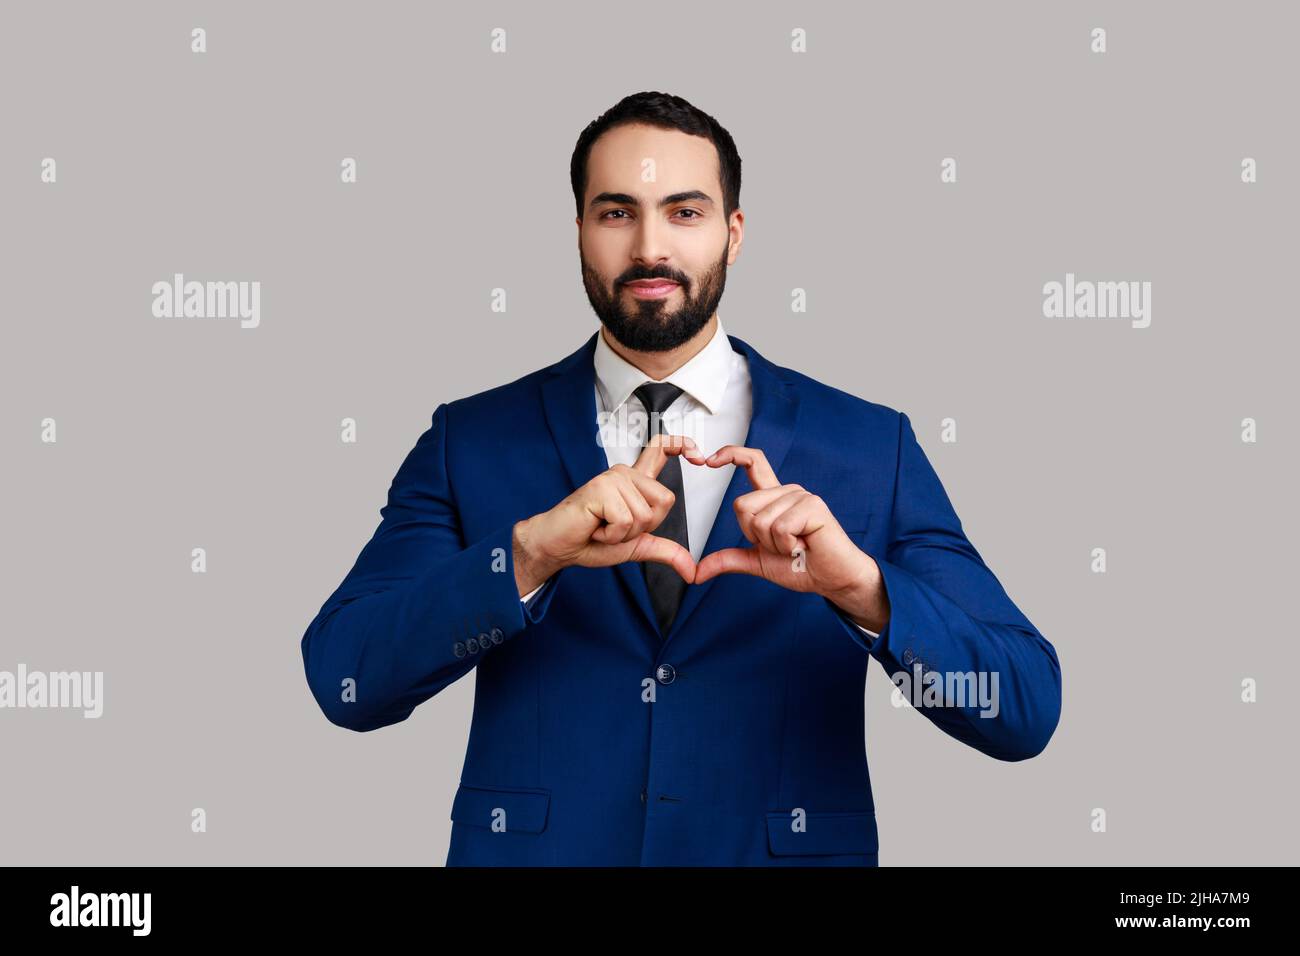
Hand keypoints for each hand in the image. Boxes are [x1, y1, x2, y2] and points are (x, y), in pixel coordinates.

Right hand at [512, 433, 706, 595]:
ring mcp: (612, 478)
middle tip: (615, 526)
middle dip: (644, 527)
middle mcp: (625, 474)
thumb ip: (665, 551)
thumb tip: (691, 569)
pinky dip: (612, 535)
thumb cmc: (590, 541)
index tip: (698, 456)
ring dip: (624, 534)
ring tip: (602, 527)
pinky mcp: (601, 488)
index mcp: (635, 482)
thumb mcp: (637, 547)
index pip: (661, 449)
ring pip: (645, 515)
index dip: (682, 445)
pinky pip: (625, 520)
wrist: (559, 547)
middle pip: (665, 500)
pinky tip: (595, 527)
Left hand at [693, 445, 889, 631]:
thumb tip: (697, 572)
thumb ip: (728, 560)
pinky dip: (787, 545)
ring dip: (775, 544)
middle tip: (783, 544)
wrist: (832, 579)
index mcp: (773, 498)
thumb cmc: (801, 566)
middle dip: (755, 536)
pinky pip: (779, 528)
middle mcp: (786, 491)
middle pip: (742, 506)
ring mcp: (800, 496)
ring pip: (760, 520)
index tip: (709, 460)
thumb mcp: (757, 562)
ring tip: (796, 546)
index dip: (731, 455)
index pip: (752, 463)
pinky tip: (804, 546)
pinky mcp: (812, 506)